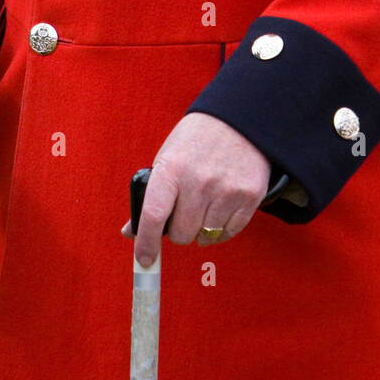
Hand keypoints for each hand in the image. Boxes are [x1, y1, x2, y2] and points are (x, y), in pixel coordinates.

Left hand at [122, 111, 270, 266]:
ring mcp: (226, 190)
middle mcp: (199, 181)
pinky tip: (220, 207)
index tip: (144, 259)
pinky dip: (221, 229)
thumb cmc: (196, 141)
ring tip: (205, 204)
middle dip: (178, 231)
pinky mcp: (249, 196)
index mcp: (172, 168)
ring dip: (201, 229)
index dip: (146, 243)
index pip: (153, 215)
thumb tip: (130, 232)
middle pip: (181, 234)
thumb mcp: (167, 158)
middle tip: (183, 212)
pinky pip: (228, 233)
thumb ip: (150, 196)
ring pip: (204, 237)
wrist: (239, 120)